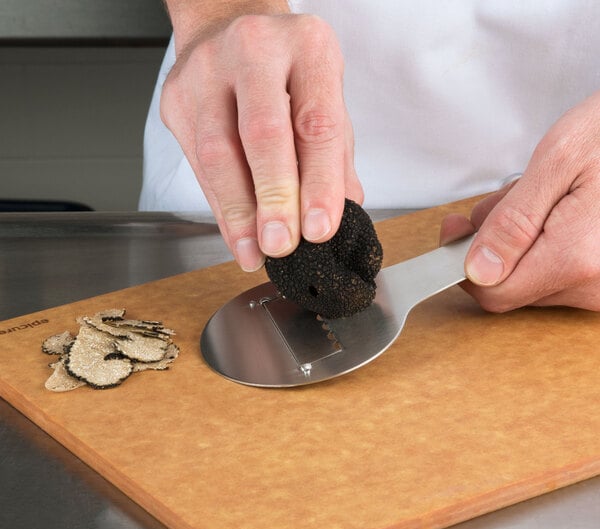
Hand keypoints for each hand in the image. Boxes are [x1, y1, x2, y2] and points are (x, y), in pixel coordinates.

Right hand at [160, 12, 361, 270]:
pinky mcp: (177, 99)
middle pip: (262, 132)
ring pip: (217, 151)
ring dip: (238, 212)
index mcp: (307, 47)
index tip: (319, 230)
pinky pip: (196, 163)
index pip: (316, 122)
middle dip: (273, 199)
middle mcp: (254, 50)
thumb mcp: (325, 99)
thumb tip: (338, 214)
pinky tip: (236, 233)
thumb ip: (335, 156)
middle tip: (282, 244)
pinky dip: (219, 206)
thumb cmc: (286, 72)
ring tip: (254, 250)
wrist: (228, 29)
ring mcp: (206, 72)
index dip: (319, 183)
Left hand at [440, 90, 599, 311]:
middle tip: (502, 199)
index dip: (464, 265)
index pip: (493, 292)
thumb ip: (512, 222)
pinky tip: (556, 212)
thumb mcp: (556, 162)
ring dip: (518, 242)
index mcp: (577, 257)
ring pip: (532, 278)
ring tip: (538, 197)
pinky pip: (557, 273)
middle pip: (511, 285)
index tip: (455, 232)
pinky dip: (543, 245)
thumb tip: (477, 269)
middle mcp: (596, 284)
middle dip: (493, 244)